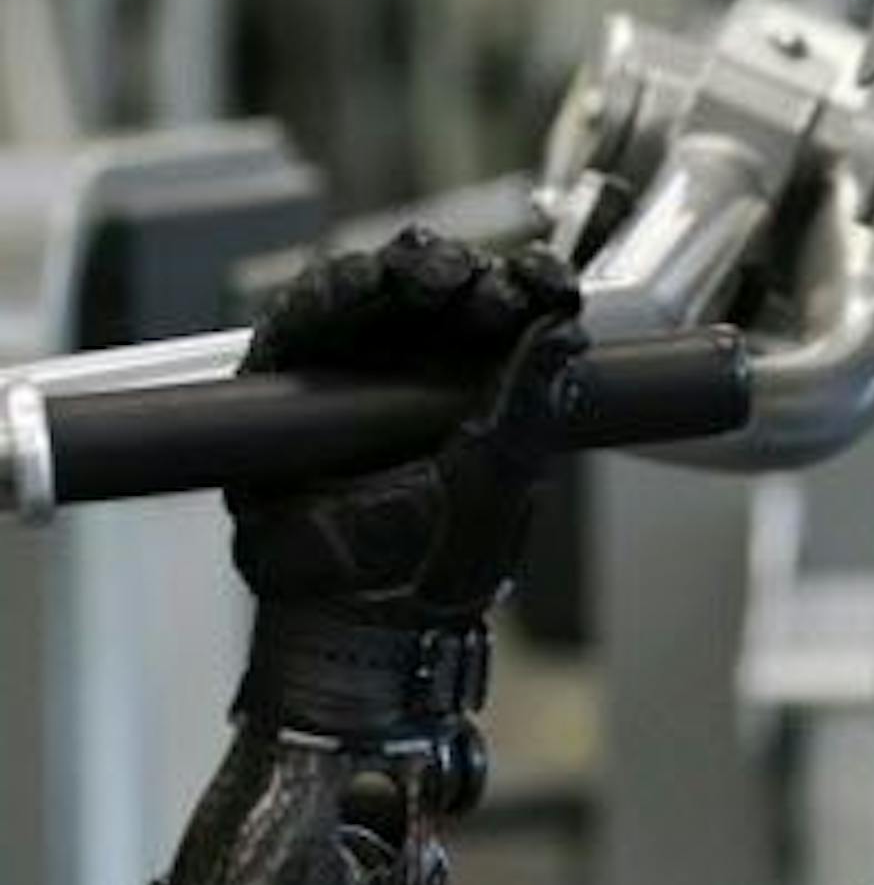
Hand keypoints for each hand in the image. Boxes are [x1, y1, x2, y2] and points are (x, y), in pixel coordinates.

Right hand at [230, 226, 584, 631]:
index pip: (512, 316)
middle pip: (449, 291)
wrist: (362, 613)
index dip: (532, 289)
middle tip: (495, 290)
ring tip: (440, 280)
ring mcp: (356, 366)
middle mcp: (421, 368)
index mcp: (483, 389)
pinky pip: (310, 315)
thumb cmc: (436, 563)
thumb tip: (570, 336)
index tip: (555, 285)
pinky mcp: (292, 372)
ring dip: (410, 270)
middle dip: (474, 276)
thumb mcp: (503, 481)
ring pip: (382, 291)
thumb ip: (533, 409)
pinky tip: (370, 286)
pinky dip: (337, 292)